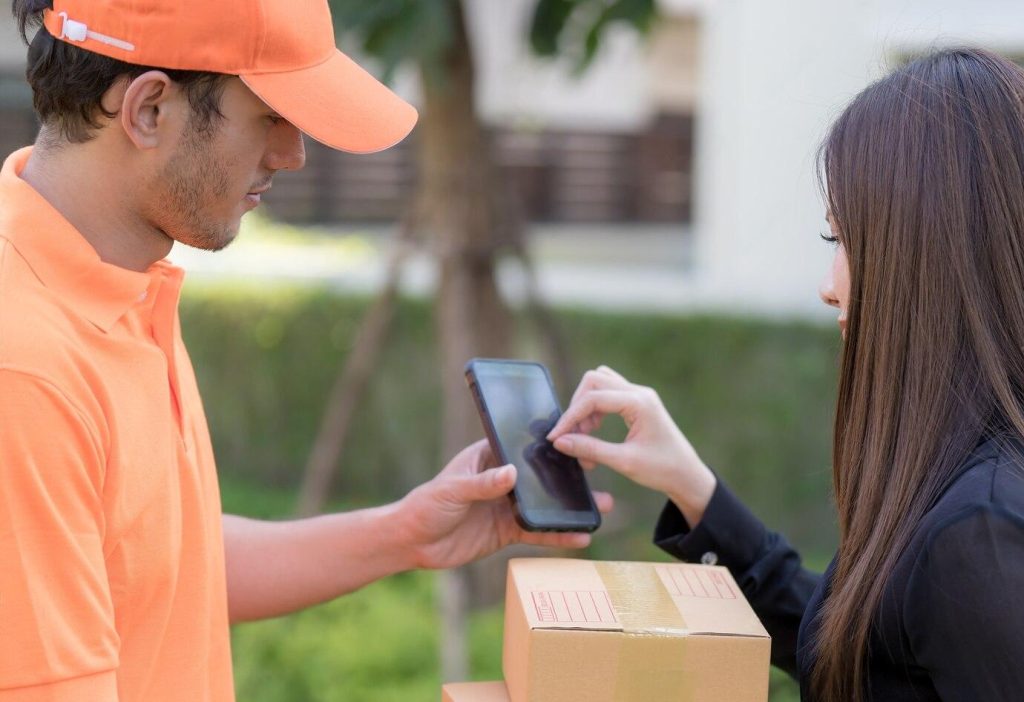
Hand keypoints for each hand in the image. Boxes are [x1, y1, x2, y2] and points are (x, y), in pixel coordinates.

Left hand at [397, 439, 613, 570]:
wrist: (412, 542)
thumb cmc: (425, 504)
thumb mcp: (452, 490)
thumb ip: (482, 484)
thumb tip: (512, 474)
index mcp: (488, 457)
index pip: (522, 447)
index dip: (548, 446)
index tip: (575, 444)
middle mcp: (502, 479)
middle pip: (541, 476)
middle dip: (569, 477)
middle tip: (598, 474)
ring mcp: (506, 506)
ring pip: (545, 505)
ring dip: (570, 507)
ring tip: (600, 508)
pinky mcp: (507, 531)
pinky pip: (537, 532)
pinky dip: (557, 535)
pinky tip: (579, 537)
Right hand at [546, 366, 715, 526]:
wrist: (688, 475)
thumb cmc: (662, 469)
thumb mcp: (623, 462)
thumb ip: (590, 449)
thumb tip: (560, 442)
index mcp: (639, 403)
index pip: (593, 398)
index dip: (570, 417)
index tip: (555, 437)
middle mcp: (639, 392)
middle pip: (594, 380)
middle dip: (577, 406)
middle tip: (573, 435)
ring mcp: (639, 395)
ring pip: (600, 383)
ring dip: (585, 405)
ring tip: (585, 434)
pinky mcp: (638, 403)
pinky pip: (609, 393)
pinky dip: (595, 408)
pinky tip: (594, 430)